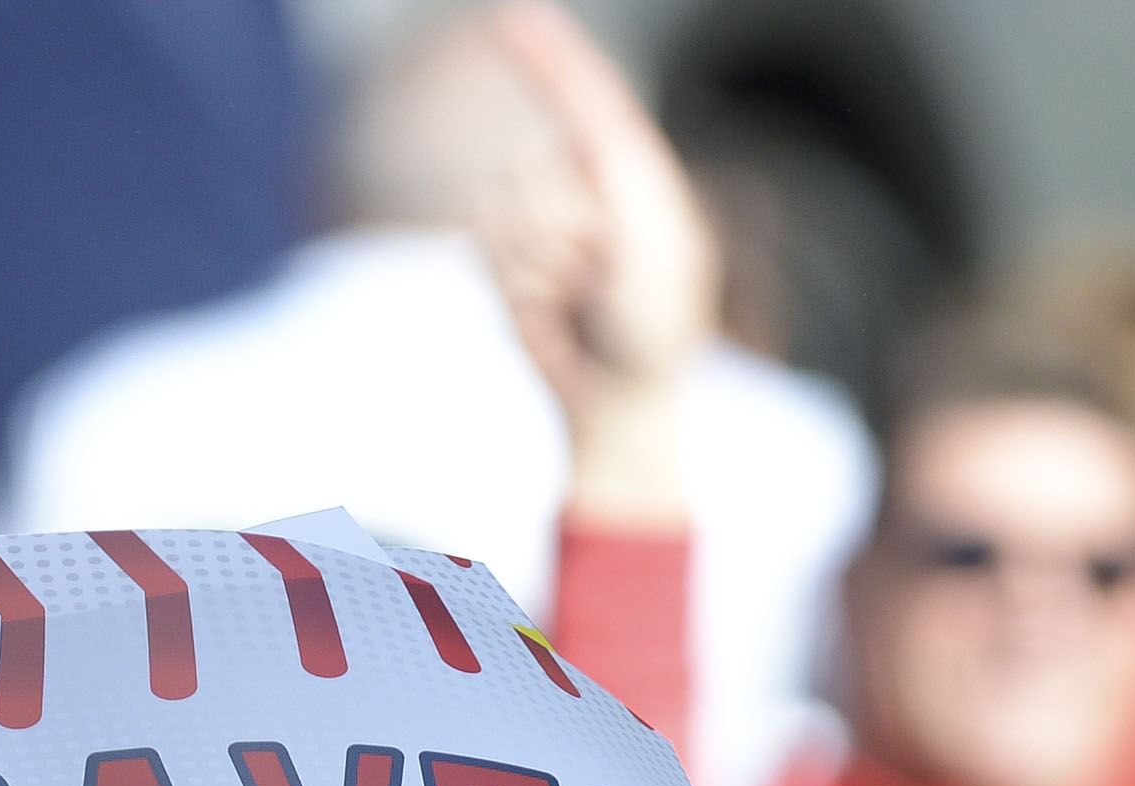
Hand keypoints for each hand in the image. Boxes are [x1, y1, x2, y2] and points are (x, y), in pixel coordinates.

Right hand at [473, 3, 708, 527]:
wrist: (617, 397)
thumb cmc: (652, 331)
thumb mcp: (654, 250)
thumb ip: (619, 185)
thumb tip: (582, 135)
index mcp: (630, 168)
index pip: (586, 97)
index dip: (548, 56)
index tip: (511, 17)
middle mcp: (580, 182)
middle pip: (531, 168)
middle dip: (558, 230)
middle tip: (598, 278)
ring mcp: (537, 219)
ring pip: (499, 208)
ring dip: (536, 266)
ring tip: (575, 298)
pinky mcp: (503, 256)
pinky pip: (480, 247)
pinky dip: (512, 285)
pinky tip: (546, 310)